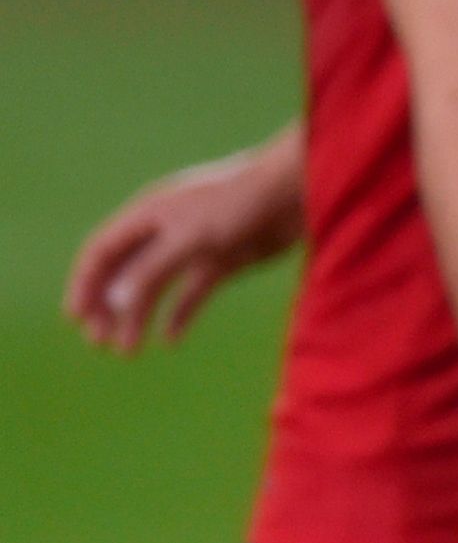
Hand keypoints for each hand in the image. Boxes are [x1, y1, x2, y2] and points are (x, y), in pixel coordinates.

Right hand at [66, 139, 300, 351]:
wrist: (297, 190)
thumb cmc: (240, 202)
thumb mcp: (190, 237)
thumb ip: (151, 269)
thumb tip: (113, 303)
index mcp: (148, 214)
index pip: (102, 250)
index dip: (85, 283)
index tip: (75, 318)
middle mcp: (166, 230)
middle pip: (124, 273)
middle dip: (107, 307)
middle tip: (98, 344)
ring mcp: (195, 246)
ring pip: (156, 286)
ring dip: (138, 316)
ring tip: (128, 351)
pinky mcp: (224, 259)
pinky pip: (192, 292)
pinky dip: (179, 314)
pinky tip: (170, 339)